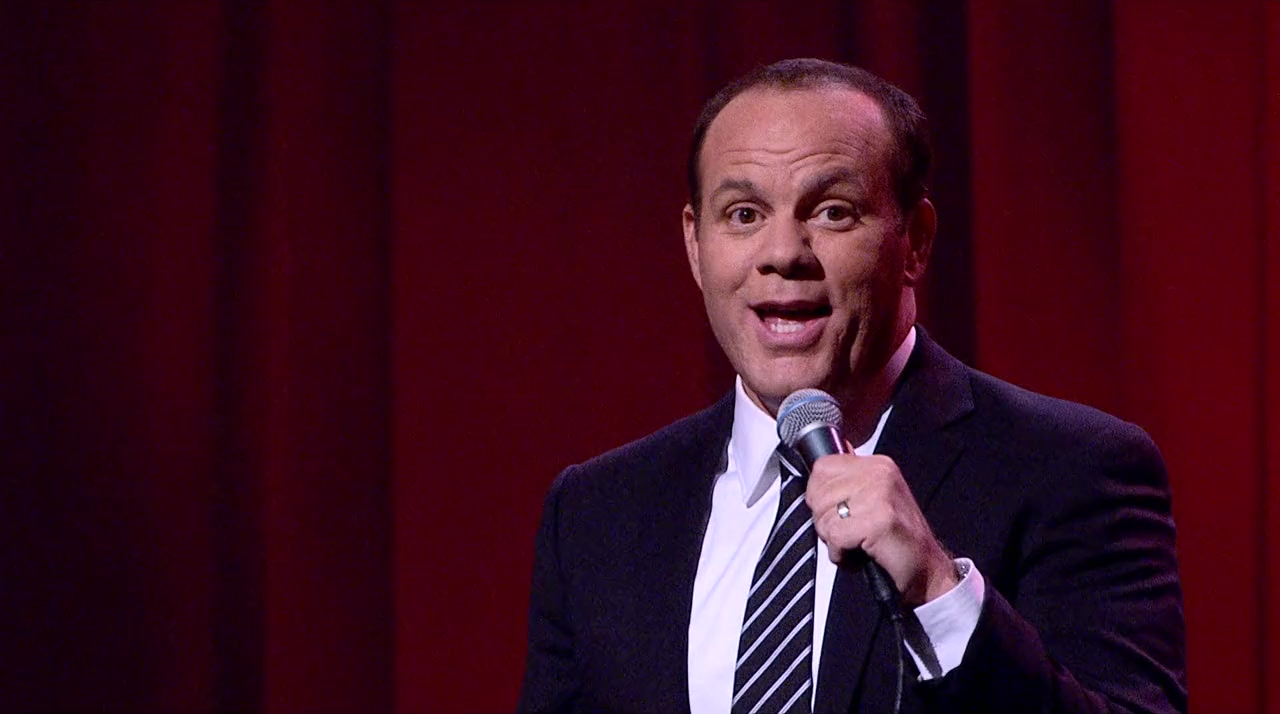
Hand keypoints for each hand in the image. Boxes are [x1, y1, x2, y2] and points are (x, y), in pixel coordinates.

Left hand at [805, 453, 958, 605]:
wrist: (928, 570)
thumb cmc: (894, 540)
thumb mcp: (872, 500)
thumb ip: (846, 485)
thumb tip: (816, 474)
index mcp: (877, 465)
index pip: (822, 467)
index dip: (819, 496)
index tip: (837, 514)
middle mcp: (879, 474)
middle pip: (818, 493)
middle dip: (824, 521)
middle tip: (848, 534)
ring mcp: (880, 495)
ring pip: (824, 516)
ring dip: (833, 540)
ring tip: (856, 545)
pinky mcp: (879, 521)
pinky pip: (835, 537)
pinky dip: (840, 554)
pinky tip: (857, 557)